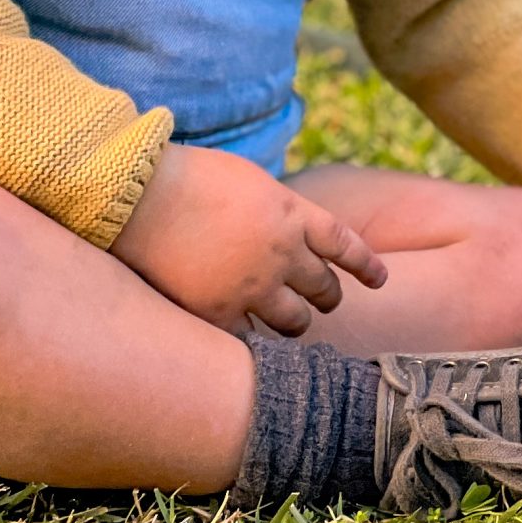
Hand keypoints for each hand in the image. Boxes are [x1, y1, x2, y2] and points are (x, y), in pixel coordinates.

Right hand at [110, 143, 387, 335]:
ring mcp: (254, 286)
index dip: (366, 265)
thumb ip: (277, 208)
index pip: (346, 245)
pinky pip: (250, 340)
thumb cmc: (188, 177)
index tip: (380, 280)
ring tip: (290, 326)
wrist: (141, 196)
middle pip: (324, 288)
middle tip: (324, 303)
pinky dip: (251, 340)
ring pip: (294, 321)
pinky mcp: (219, 312)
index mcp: (294, 214)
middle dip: (327, 298)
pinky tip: (248, 344)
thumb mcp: (251, 181)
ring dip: (295, 324)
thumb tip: (288, 225)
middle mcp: (283, 253)